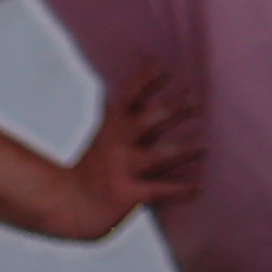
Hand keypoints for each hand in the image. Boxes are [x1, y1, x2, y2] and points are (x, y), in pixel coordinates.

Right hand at [38, 63, 206, 237]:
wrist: (68, 204)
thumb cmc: (92, 168)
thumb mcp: (102, 133)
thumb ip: (120, 112)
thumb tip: (127, 82)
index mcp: (113, 124)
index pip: (130, 96)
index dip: (146, 79)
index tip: (164, 67)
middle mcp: (117, 142)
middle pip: (149, 119)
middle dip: (173, 108)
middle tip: (195, 101)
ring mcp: (123, 168)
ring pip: (160, 154)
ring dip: (185, 148)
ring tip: (204, 145)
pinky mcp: (129, 194)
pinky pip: (161, 190)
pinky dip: (181, 189)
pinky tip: (198, 187)